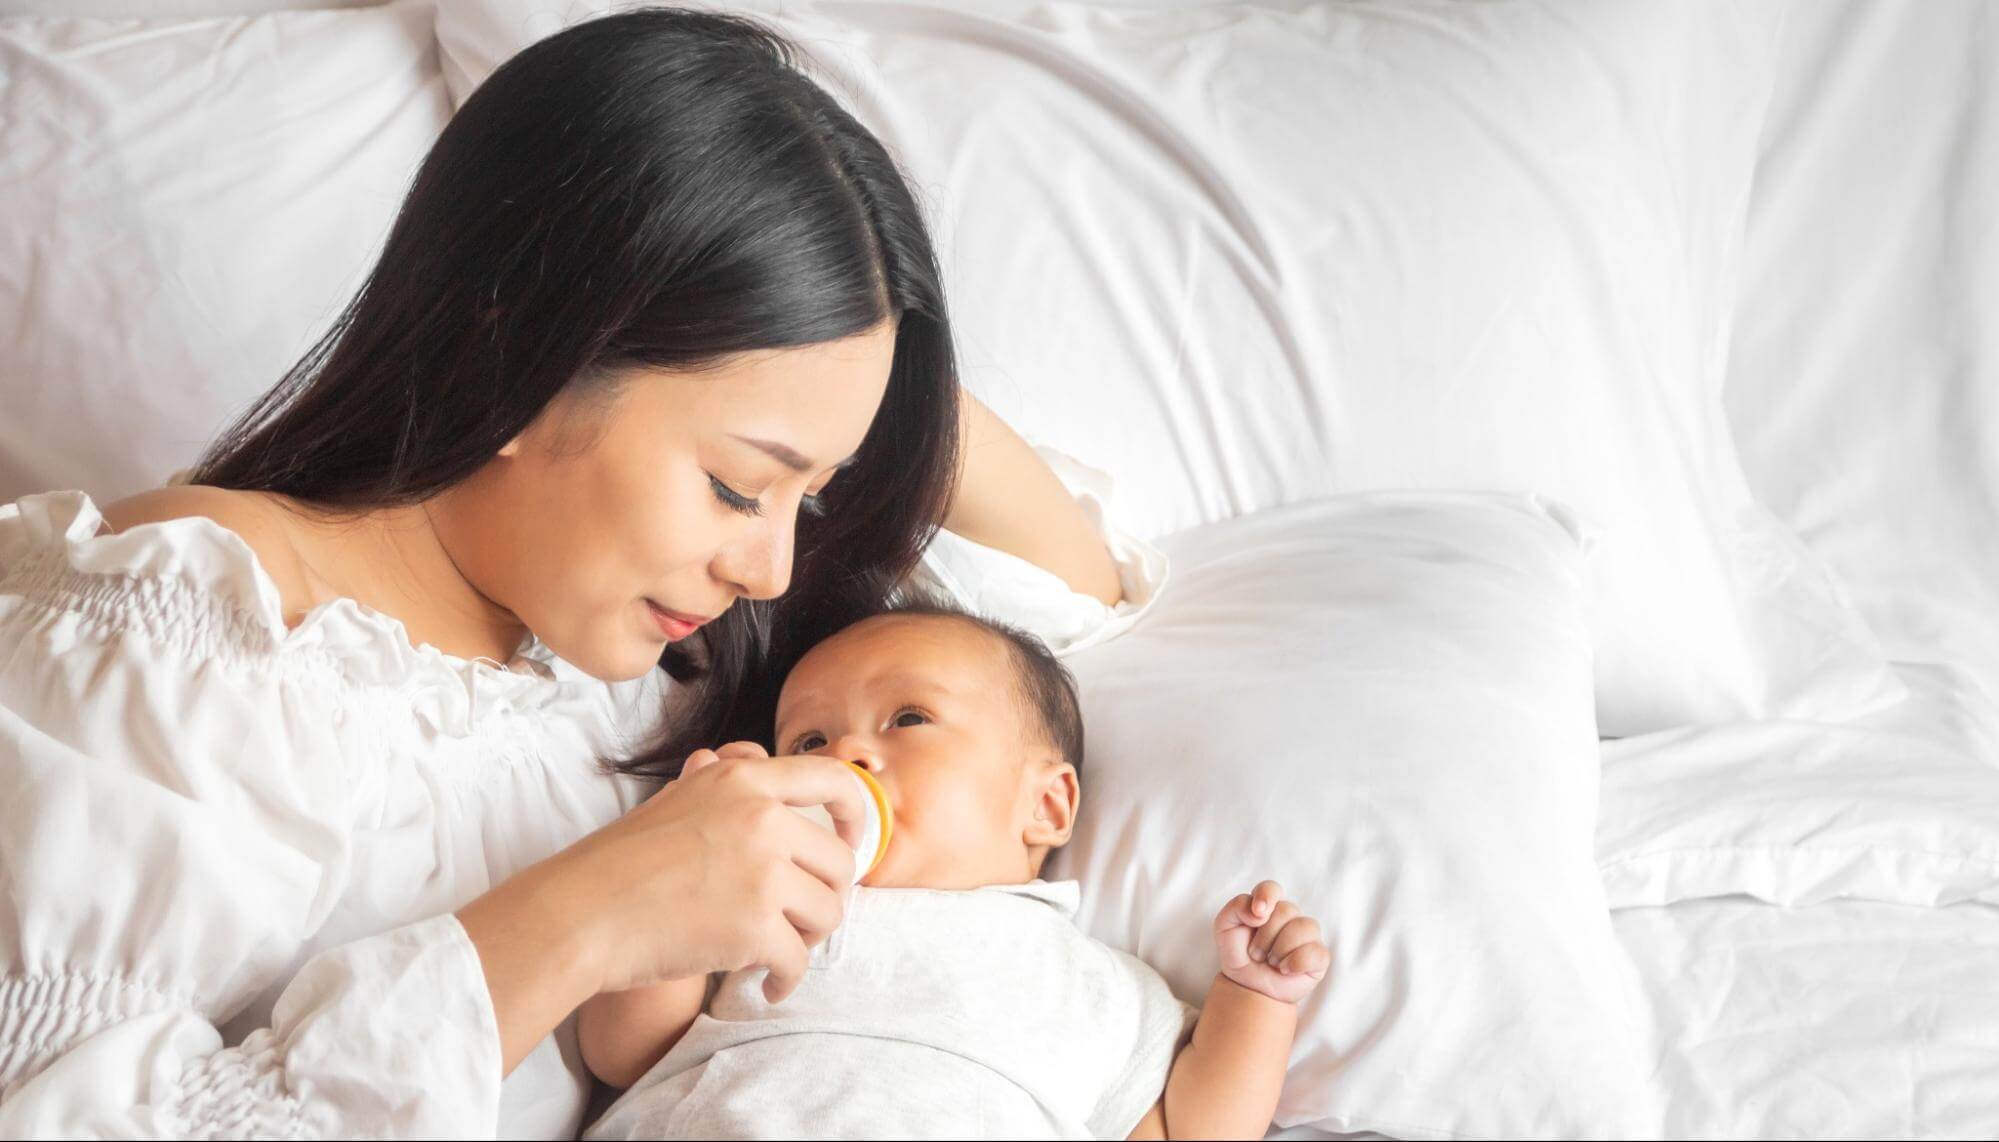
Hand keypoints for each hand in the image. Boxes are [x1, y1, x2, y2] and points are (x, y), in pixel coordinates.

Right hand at [460, 749, 867, 1009]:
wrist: (581, 913)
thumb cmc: (620, 863)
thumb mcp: (680, 799)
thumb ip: (727, 785)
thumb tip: (754, 757)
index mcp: (745, 781)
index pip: (836, 779)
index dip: (857, 815)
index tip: (850, 844)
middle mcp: (763, 819)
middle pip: (839, 862)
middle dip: (827, 896)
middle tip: (801, 919)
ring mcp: (763, 873)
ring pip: (828, 912)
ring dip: (808, 938)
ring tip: (777, 950)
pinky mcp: (755, 927)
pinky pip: (799, 960)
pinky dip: (787, 979)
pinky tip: (768, 985)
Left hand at [1213, 880, 1328, 1003]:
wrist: (1248, 986)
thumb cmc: (1239, 953)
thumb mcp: (1224, 927)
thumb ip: (1236, 908)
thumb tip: (1259, 912)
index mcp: (1268, 905)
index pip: (1272, 888)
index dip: (1266, 897)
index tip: (1257, 915)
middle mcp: (1291, 916)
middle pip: (1286, 910)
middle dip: (1266, 936)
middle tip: (1255, 953)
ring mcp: (1308, 935)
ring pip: (1304, 927)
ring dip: (1279, 950)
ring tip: (1271, 962)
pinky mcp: (1319, 956)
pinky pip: (1315, 952)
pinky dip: (1295, 963)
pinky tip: (1285, 970)